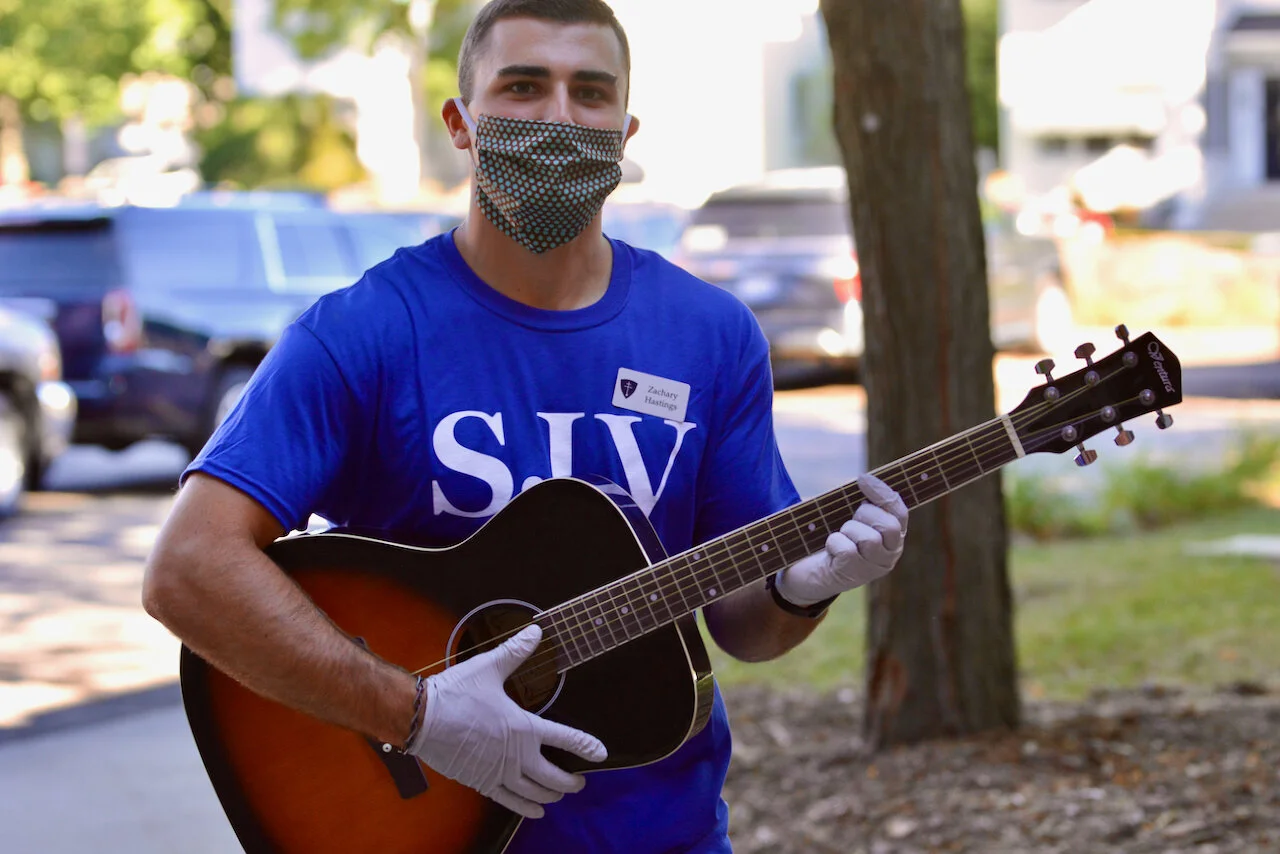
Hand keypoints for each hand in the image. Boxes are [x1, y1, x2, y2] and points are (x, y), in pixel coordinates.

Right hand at [406, 624, 606, 817]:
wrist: (420, 718)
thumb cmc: (455, 692)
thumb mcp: (489, 667)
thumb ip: (515, 652)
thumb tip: (535, 631)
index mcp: (522, 727)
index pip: (565, 739)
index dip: (586, 746)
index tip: (600, 753)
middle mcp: (515, 755)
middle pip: (553, 776)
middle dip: (571, 781)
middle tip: (581, 782)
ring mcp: (498, 771)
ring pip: (534, 792)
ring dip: (552, 795)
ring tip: (561, 794)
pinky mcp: (480, 781)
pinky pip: (509, 800)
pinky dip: (526, 807)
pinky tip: (536, 811)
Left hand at [775, 473, 907, 605]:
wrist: (807, 572)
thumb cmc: (832, 539)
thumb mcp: (849, 518)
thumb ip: (861, 503)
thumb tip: (863, 480)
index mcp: (892, 538)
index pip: (900, 513)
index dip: (883, 493)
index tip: (862, 478)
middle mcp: (888, 555)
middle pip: (889, 526)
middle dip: (865, 515)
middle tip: (849, 520)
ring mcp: (872, 569)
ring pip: (869, 539)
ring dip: (848, 531)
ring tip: (840, 537)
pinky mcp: (853, 575)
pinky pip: (848, 550)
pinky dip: (834, 543)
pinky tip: (830, 549)